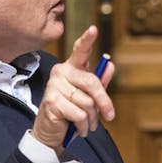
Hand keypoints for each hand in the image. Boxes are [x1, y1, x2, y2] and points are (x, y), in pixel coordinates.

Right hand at [31, 26, 115, 149]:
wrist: (51, 133)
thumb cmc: (71, 112)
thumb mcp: (88, 97)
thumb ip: (99, 82)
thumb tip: (109, 64)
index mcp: (71, 68)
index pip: (80, 51)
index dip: (87, 40)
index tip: (93, 29)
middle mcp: (61, 72)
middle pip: (92, 82)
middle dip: (104, 102)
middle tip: (109, 116)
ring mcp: (54, 86)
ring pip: (88, 101)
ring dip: (92, 118)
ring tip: (86, 123)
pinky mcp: (52, 101)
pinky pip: (79, 114)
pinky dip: (82, 125)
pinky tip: (76, 128)